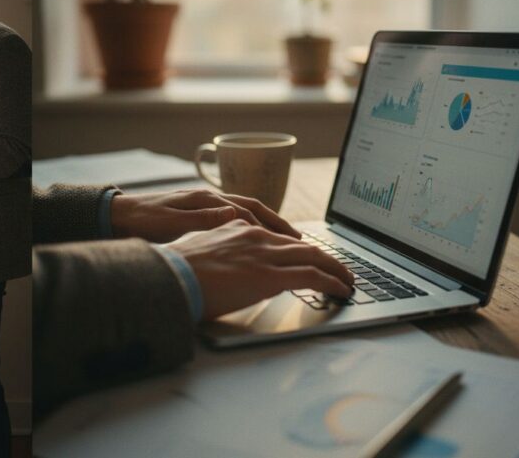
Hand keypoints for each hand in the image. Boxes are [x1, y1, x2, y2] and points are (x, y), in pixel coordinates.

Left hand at [111, 188, 299, 242]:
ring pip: (247, 212)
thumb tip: (234, 216)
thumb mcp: (171, 221)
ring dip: (269, 225)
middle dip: (279, 224)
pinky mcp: (201, 212)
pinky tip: (260, 239)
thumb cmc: (143, 219)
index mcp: (207, 199)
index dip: (272, 227)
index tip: (293, 243)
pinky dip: (253, 226)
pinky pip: (235, 217)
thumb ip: (203, 218)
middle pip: (254, 208)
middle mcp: (211, 198)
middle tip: (302, 241)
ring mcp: (207, 204)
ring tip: (290, 241)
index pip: (249, 211)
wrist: (120, 214)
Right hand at [166, 219, 353, 320]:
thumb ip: (223, 254)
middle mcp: (255, 236)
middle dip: (327, 257)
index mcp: (238, 228)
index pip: (279, 237)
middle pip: (303, 244)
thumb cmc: (176, 272)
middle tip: (340, 269)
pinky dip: (333, 281)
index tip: (310, 258)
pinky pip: (313, 276)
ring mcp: (265, 254)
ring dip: (336, 269)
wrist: (170, 278)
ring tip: (348, 280)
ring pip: (314, 257)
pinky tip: (342, 290)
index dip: (299, 249)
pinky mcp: (271, 275)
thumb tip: (231, 269)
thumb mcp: (202, 252)